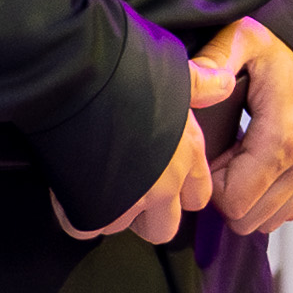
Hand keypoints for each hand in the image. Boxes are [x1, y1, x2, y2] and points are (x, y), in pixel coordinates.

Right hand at [57, 49, 237, 244]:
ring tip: (92, 181)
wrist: (80, 71)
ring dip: (107, 212)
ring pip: (121, 227)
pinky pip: (83, 227)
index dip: (177, 192)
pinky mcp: (91, 207)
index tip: (156, 177)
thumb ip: (201, 85)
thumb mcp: (175, 71)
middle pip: (163, 227)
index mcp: (186, 154)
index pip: (196, 198)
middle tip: (123, 189)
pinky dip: (73, 212)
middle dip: (144, 216)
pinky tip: (68, 187)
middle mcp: (164, 183)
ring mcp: (128, 199)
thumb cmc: (128, 66)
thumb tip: (224, 85)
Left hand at [197, 16, 292, 235]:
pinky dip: (266, 197)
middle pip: (250, 218)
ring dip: (246, 198)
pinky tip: (255, 165)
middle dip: (225, 195)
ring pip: (269, 220)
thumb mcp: (241, 39)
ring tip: (236, 160)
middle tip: (220, 158)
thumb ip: (215, 58)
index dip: (210, 185)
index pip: (235, 201)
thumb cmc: (274, 44)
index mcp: (285, 137)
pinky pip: (289, 210)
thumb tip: (199, 82)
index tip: (208, 155)